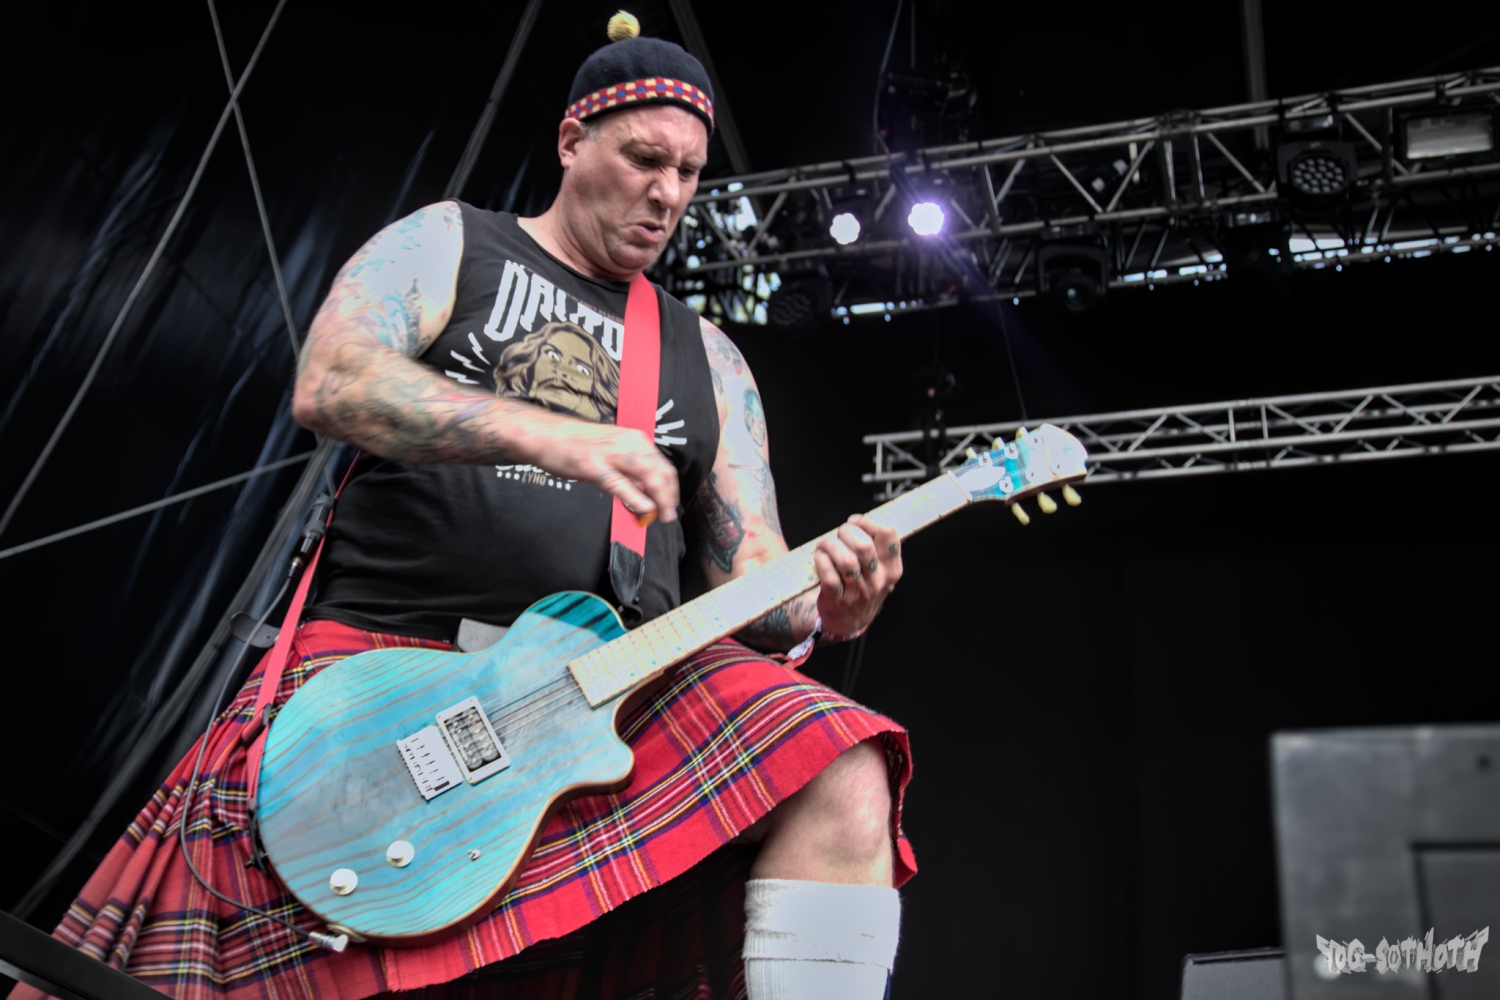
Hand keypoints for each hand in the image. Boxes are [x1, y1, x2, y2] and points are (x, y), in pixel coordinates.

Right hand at [510, 410, 679, 522]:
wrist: (546, 434)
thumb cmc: (577, 444)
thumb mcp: (611, 450)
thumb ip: (630, 469)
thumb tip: (647, 492)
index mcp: (634, 438)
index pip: (663, 465)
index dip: (671, 488)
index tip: (671, 504)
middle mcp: (628, 443)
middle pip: (660, 472)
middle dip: (668, 497)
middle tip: (669, 516)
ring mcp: (610, 454)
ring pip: (647, 476)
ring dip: (659, 500)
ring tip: (661, 517)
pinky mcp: (593, 466)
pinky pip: (620, 484)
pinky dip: (635, 498)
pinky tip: (644, 509)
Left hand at [812, 515, 902, 637]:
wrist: (849, 620)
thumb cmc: (862, 586)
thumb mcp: (879, 570)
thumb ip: (876, 546)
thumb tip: (859, 520)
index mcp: (892, 569)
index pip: (888, 535)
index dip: (868, 522)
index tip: (855, 521)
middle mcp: (878, 581)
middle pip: (864, 546)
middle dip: (846, 532)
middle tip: (839, 534)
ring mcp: (858, 592)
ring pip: (845, 560)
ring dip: (830, 545)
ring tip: (825, 545)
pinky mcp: (838, 600)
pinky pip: (829, 575)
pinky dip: (821, 561)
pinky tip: (819, 558)